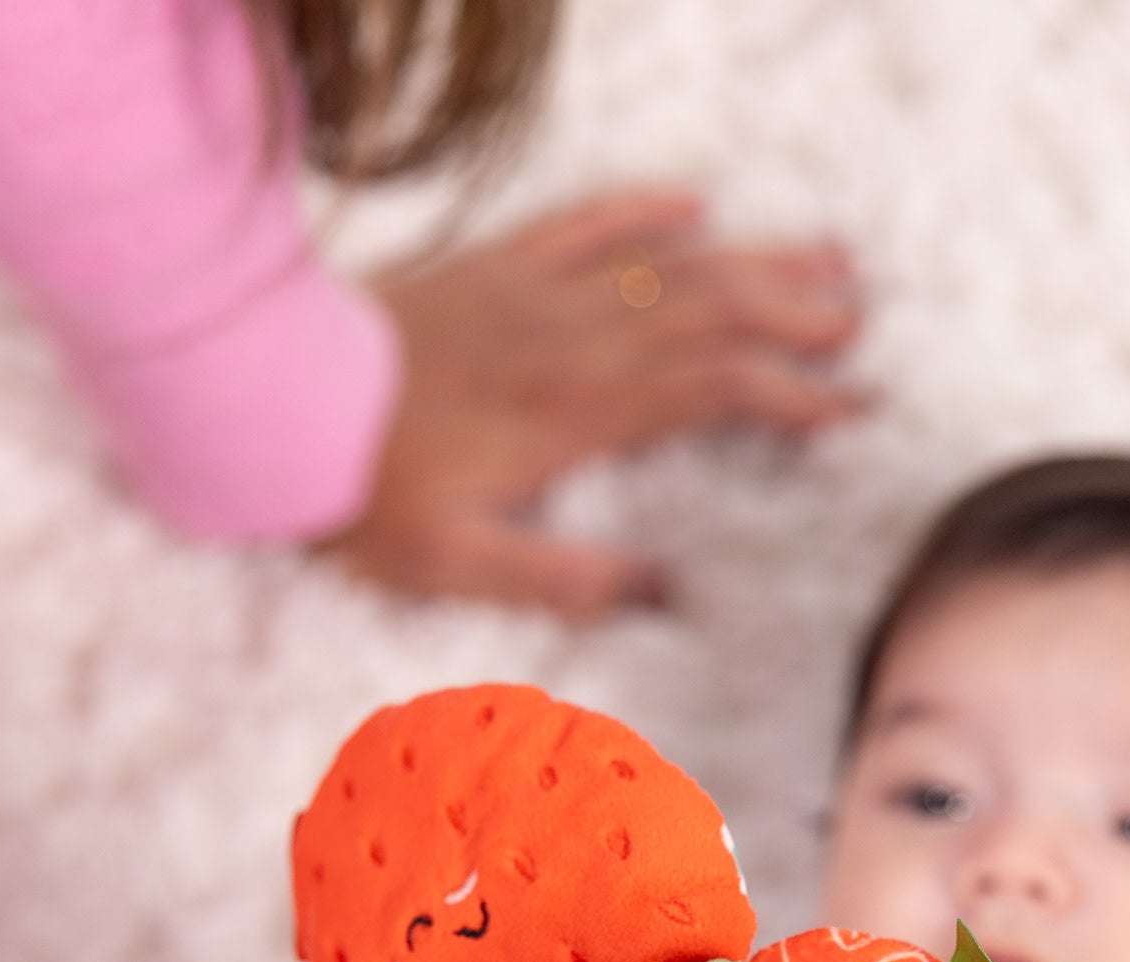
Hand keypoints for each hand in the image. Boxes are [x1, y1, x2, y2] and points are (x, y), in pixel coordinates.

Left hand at [321, 189, 864, 612]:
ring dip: (749, 262)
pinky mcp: (492, 266)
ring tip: (824, 260)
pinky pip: (582, 221)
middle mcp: (572, 341)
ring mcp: (534, 294)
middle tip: (862, 323)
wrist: (267, 403)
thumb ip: (564, 581)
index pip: (712, 391)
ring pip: (667, 264)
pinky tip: (691, 200)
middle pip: (710, 314)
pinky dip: (641, 208)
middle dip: (795, 318)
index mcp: (576, 415)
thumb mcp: (459, 568)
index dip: (791, 395)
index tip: (851, 408)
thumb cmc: (362, 494)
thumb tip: (664, 593)